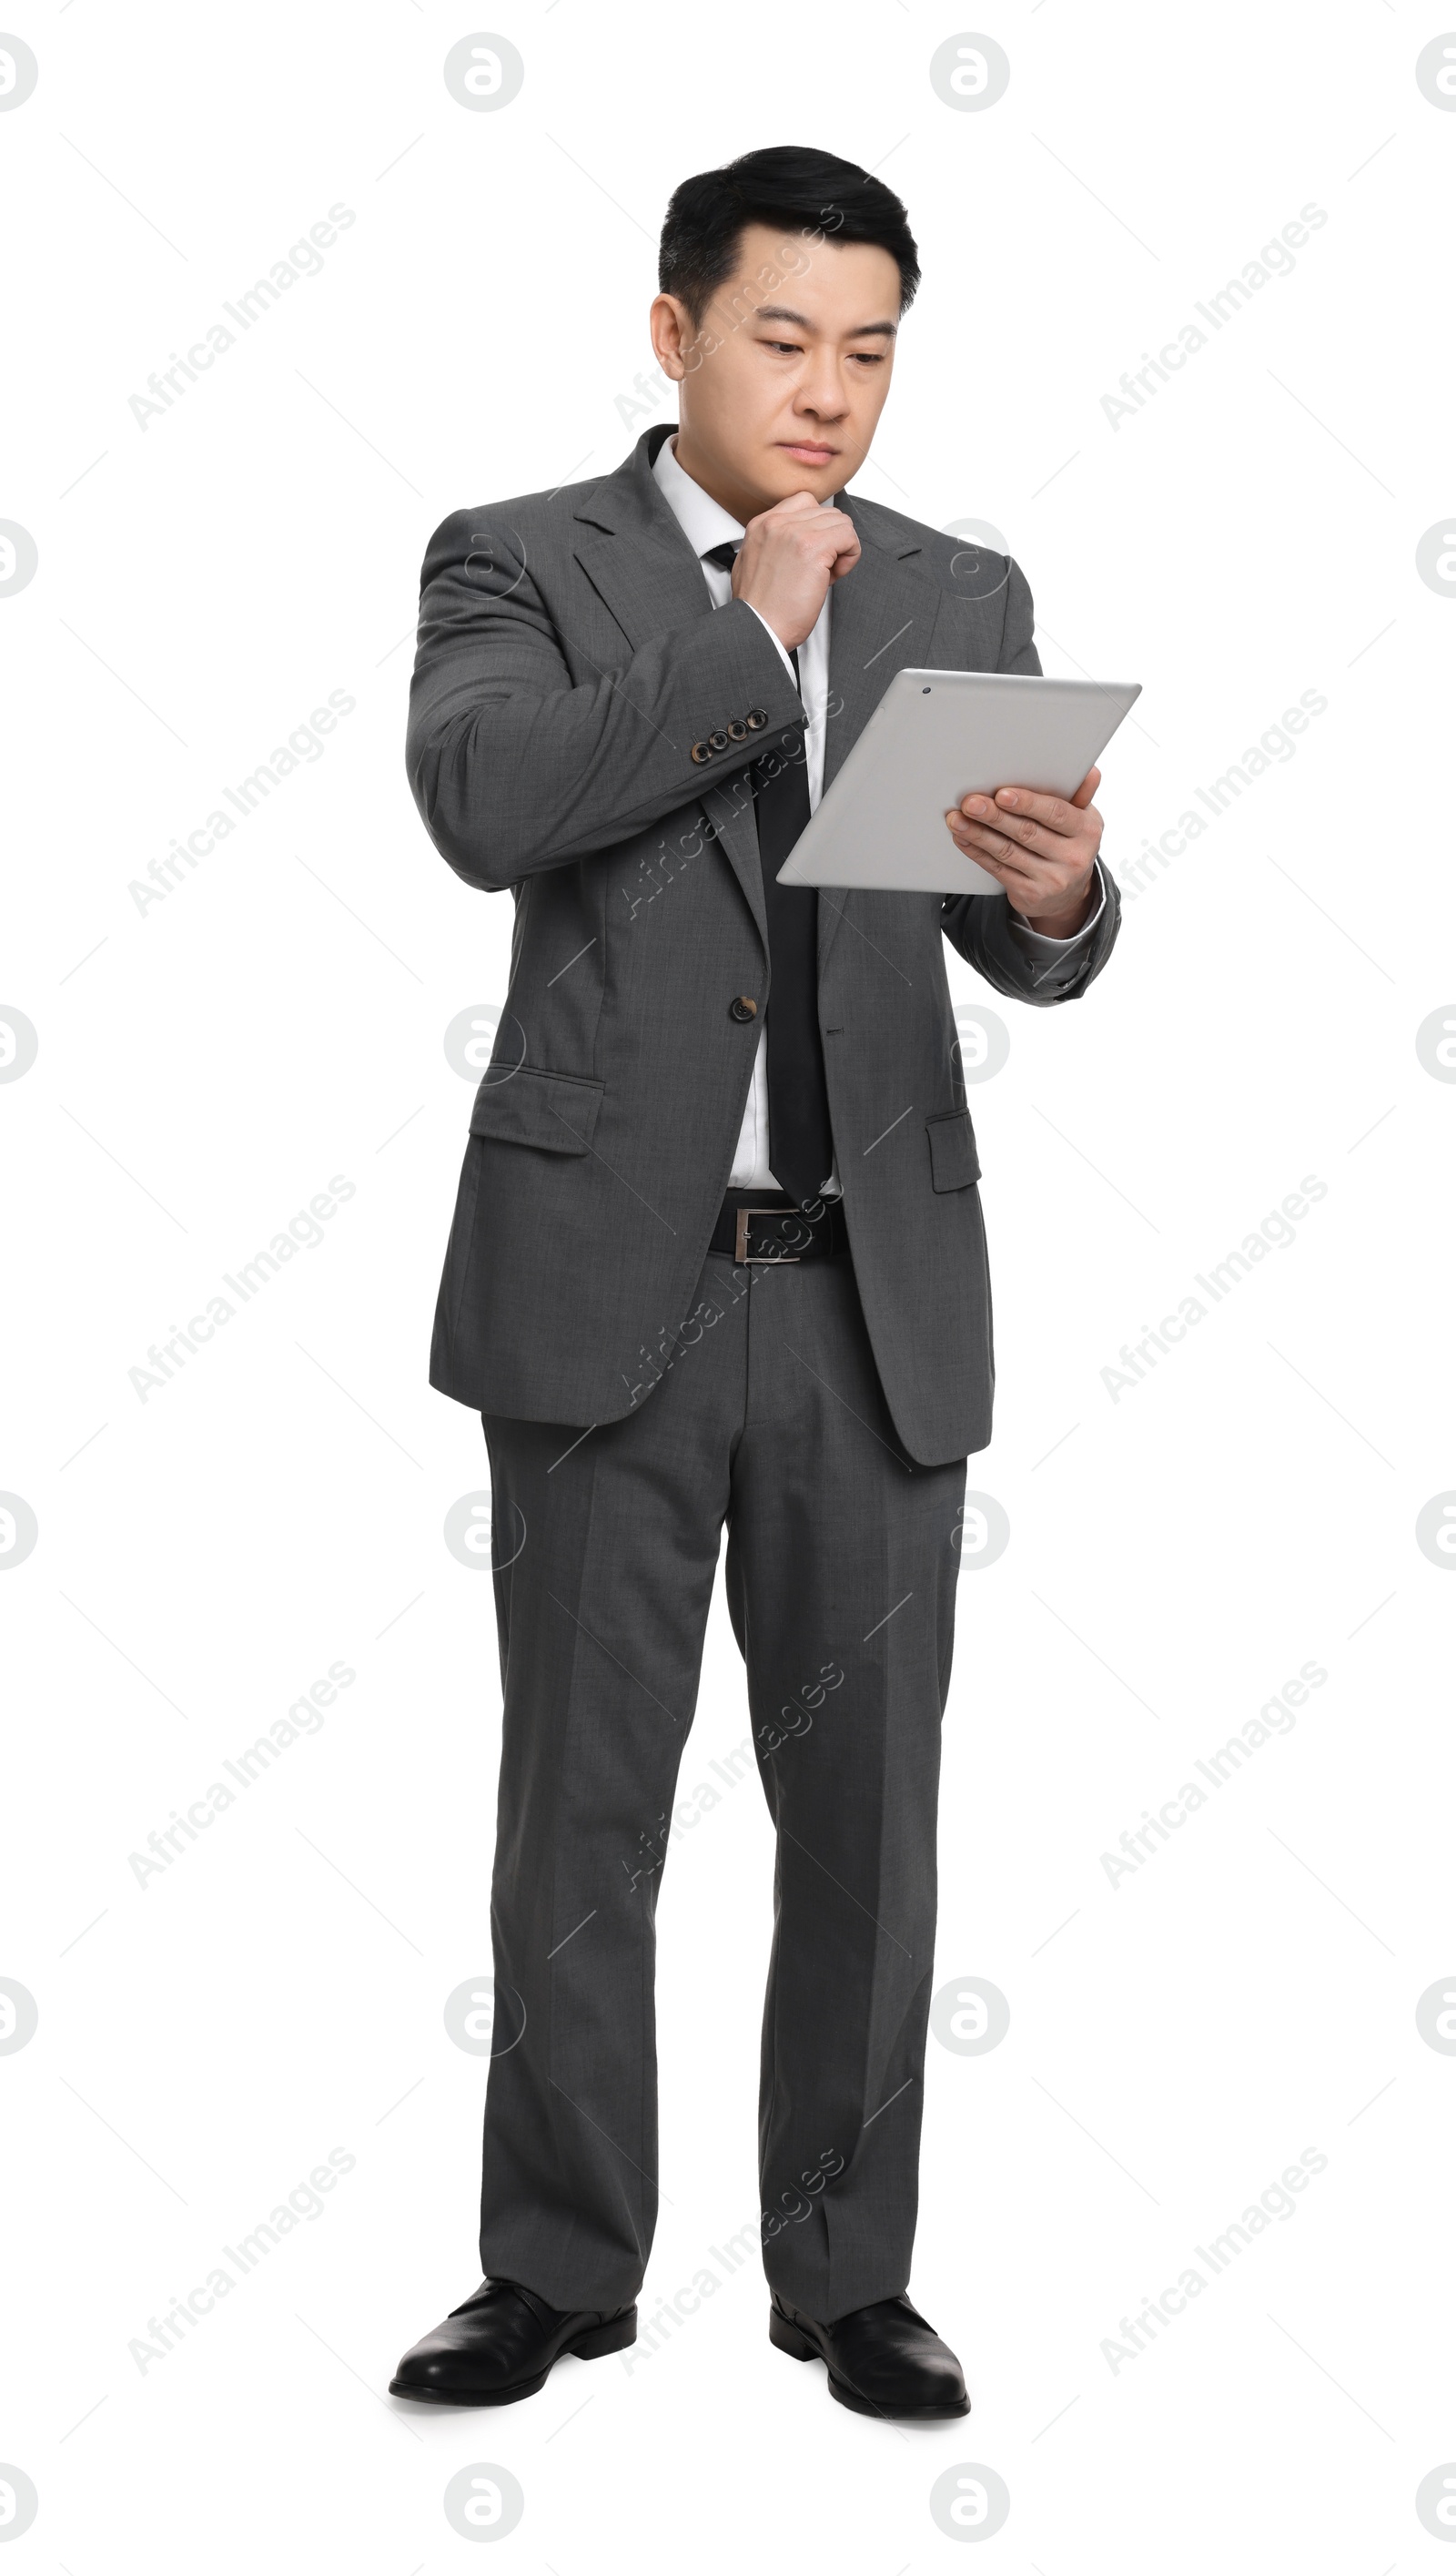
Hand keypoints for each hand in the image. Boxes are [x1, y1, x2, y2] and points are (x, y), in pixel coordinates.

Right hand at [732, 492, 860, 649]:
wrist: (758, 629)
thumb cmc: (759, 610)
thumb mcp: (753, 564)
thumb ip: (774, 544)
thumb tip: (798, 541)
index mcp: (762, 525)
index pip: (805, 503)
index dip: (817, 527)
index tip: (812, 553)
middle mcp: (777, 523)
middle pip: (827, 512)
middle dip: (831, 541)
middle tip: (821, 569)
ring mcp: (795, 532)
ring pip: (842, 522)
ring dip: (841, 549)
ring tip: (826, 574)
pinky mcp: (814, 547)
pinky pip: (850, 537)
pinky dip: (850, 557)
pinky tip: (834, 576)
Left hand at [945, 766, 1102, 931]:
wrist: (1069, 894)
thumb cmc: (1070, 844)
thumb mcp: (1082, 820)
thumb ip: (1080, 795)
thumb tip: (1090, 771)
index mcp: (1087, 831)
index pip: (1055, 813)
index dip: (1028, 803)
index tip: (1002, 794)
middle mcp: (1072, 857)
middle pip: (1027, 832)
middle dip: (995, 816)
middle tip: (971, 803)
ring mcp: (1051, 879)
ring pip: (1007, 852)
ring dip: (978, 833)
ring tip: (957, 819)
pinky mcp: (1029, 894)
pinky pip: (997, 869)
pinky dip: (977, 852)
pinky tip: (963, 838)